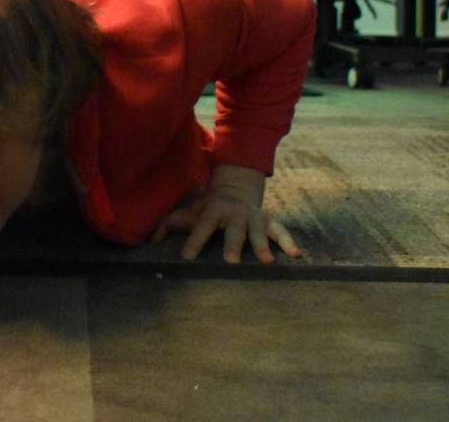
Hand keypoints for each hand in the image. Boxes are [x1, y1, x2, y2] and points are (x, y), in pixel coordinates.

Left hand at [151, 164, 301, 262]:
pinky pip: (281, 231)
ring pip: (259, 230)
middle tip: (232, 262)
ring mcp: (254, 217)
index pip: (202, 227)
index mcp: (213, 211)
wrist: (234, 187)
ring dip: (263, 245)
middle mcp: (235, 214)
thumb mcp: (188, 211)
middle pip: (234, 230)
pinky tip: (297, 255)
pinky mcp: (269, 221)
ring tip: (267, 261)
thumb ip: (169, 224)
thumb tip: (152, 240)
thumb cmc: (207, 207)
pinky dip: (288, 242)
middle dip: (233, 245)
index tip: (187, 258)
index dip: (194, 241)